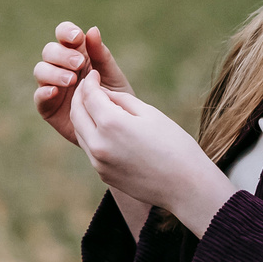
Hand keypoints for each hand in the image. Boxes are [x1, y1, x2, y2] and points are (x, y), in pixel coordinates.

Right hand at [32, 22, 133, 144]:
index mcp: (76, 53)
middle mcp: (60, 67)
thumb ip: (101, 54)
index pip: (63, 34)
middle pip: (50, 51)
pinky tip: (55, 92)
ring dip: (53, 72)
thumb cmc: (115, 98)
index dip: (66, 32)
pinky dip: (44, 92)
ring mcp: (52, 86)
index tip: (77, 38)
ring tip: (71, 80)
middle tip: (79, 64)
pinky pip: (39, 97)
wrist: (117, 129)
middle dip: (62, 55)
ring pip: (41, 70)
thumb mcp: (112, 75)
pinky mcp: (48, 107)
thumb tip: (92, 30)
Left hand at [66, 71, 235, 237]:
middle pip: (77, 113)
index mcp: (111, 124)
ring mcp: (98, 162)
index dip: (90, 82)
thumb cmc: (174, 145)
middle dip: (80, 96)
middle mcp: (99, 144)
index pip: (89, 96)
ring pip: (79, 132)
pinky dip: (90, 133)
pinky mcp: (103, 174)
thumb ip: (121, 100)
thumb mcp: (149, 113)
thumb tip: (103, 93)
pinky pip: (89, 148)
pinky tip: (102, 127)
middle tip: (88, 86)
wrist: (185, 186)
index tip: (94, 74)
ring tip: (93, 104)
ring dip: (82, 115)